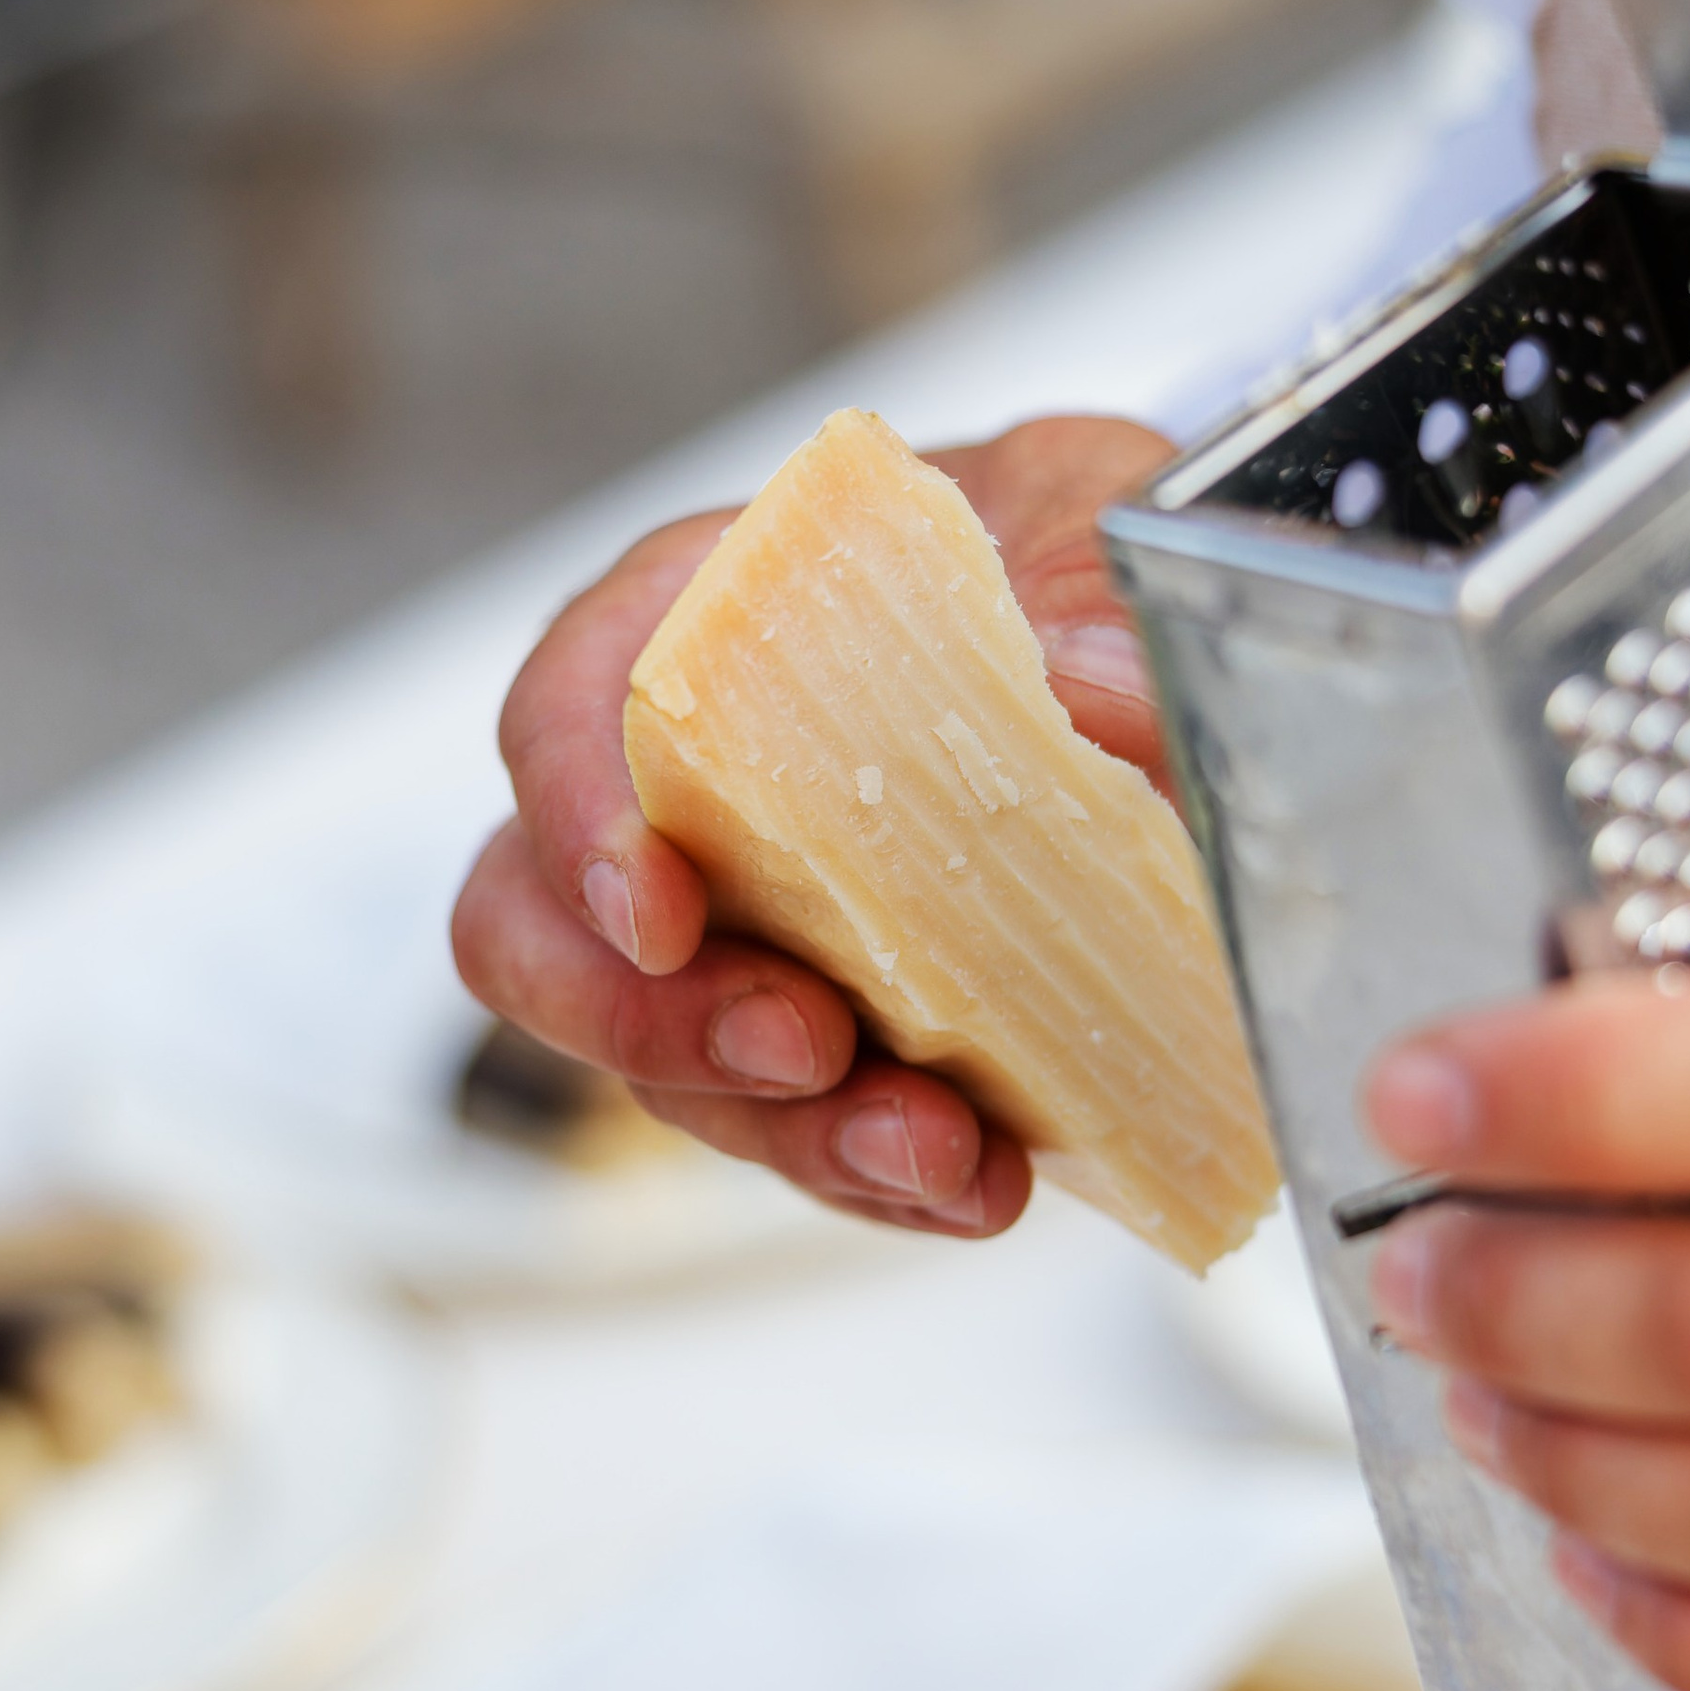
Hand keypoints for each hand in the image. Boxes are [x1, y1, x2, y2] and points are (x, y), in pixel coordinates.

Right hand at [452, 415, 1170, 1238]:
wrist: (1146, 651)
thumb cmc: (1059, 546)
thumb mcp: (1099, 508)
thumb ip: (1103, 590)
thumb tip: (1091, 690)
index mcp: (700, 622)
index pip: (561, 714)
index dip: (579, 825)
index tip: (658, 918)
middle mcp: (678, 792)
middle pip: (543, 933)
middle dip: (650, 1023)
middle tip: (799, 1050)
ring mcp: (736, 932)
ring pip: (666, 1067)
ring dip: (789, 1130)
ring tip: (937, 1153)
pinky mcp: (819, 1039)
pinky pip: (793, 1133)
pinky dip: (875, 1174)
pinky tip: (982, 1182)